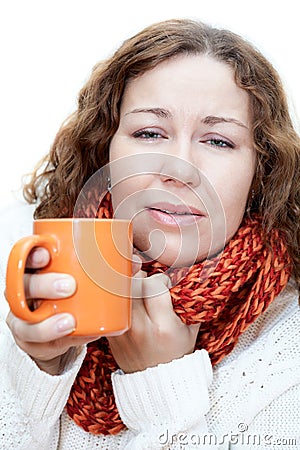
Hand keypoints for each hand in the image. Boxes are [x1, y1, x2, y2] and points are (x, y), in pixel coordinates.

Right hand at [5, 247, 99, 374]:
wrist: (59, 327)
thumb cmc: (72, 294)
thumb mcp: (82, 277)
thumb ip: (104, 267)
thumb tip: (135, 261)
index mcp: (34, 270)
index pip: (24, 257)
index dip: (32, 254)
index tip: (47, 254)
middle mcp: (23, 293)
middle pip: (22, 287)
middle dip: (43, 285)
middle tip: (69, 286)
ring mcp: (23, 319)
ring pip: (24, 322)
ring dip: (47, 323)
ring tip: (70, 322)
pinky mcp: (31, 342)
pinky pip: (39, 344)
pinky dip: (58, 342)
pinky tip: (74, 337)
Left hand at [108, 270, 199, 372]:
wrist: (159, 384)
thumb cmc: (177, 352)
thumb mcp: (190, 328)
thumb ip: (188, 302)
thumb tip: (185, 276)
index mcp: (163, 326)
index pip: (154, 285)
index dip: (160, 280)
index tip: (165, 286)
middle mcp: (140, 328)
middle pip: (132, 285)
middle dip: (141, 278)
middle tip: (147, 283)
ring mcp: (123, 332)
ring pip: (118, 293)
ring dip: (127, 286)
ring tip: (137, 290)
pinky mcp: (111, 335)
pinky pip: (110, 307)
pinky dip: (117, 300)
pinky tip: (126, 302)